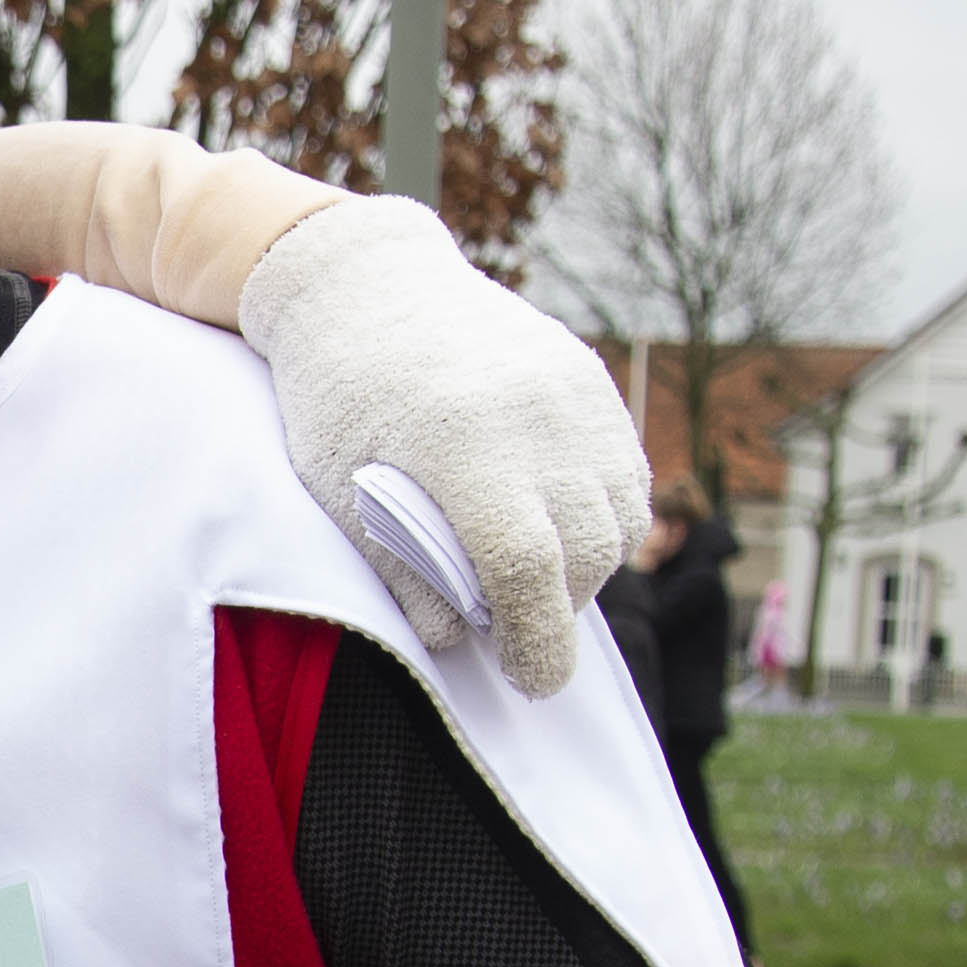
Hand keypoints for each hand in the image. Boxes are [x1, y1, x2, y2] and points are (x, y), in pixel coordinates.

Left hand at [239, 198, 654, 695]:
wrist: (370, 285)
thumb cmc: (340, 399)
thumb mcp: (342, 491)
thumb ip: (403, 570)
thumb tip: (463, 640)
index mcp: (460, 444)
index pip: (524, 568)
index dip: (535, 639)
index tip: (534, 681)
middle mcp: (534, 415)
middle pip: (583, 553)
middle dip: (557, 611)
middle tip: (515, 629)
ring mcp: (574, 394)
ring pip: (617, 521)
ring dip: (585, 569)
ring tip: (530, 575)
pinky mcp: (593, 383)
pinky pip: (627, 479)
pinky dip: (603, 522)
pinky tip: (557, 529)